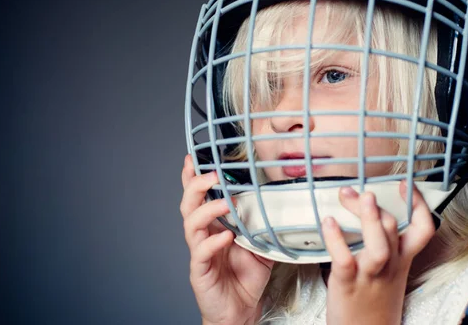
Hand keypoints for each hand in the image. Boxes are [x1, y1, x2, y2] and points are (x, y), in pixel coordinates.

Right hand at [181, 154, 274, 324]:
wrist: (241, 309)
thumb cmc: (246, 276)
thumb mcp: (260, 244)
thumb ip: (262, 224)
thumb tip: (278, 203)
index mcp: (214, 225)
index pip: (199, 196)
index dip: (193, 177)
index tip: (194, 158)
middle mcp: (203, 235)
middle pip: (189, 204)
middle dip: (197, 185)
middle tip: (213, 176)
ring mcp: (199, 252)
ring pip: (191, 225)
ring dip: (207, 210)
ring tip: (224, 204)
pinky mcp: (200, 271)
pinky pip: (201, 253)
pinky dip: (213, 242)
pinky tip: (225, 237)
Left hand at [322, 181, 435, 324]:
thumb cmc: (373, 299)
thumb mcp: (390, 270)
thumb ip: (385, 242)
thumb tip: (369, 211)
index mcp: (401, 259)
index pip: (422, 228)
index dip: (418, 204)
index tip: (405, 185)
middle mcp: (390, 265)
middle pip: (393, 228)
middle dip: (376, 204)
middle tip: (359, 190)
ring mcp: (369, 275)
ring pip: (378, 245)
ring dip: (368, 219)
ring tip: (357, 197)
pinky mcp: (347, 284)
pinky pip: (344, 260)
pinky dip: (336, 240)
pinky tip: (328, 223)